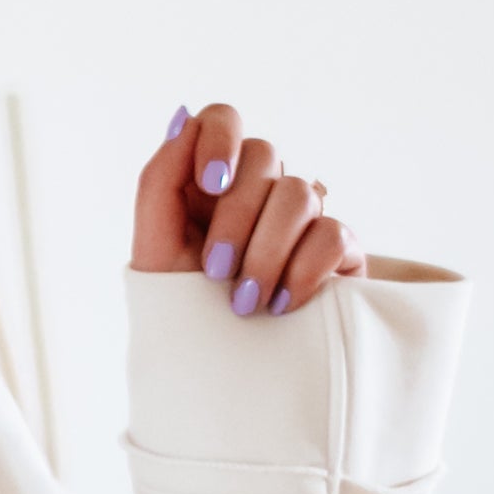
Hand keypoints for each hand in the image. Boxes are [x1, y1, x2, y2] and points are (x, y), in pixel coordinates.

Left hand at [131, 102, 361, 316]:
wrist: (216, 374)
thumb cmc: (180, 312)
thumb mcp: (153, 249)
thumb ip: (160, 180)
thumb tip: (184, 118)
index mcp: (210, 182)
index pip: (223, 119)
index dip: (220, 140)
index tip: (210, 183)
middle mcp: (258, 192)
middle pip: (264, 154)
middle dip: (235, 216)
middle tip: (216, 270)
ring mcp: (302, 219)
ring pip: (300, 192)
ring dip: (265, 252)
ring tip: (243, 301)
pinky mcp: (340, 252)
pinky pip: (332, 234)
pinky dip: (302, 271)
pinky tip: (281, 304)